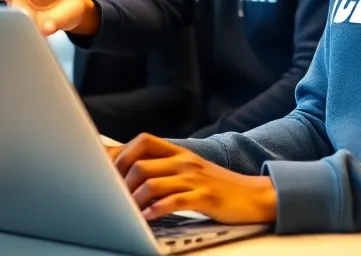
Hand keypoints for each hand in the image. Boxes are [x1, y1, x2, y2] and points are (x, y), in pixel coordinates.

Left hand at [112, 134, 276, 224]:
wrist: (253, 195)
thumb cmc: (215, 185)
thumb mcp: (188, 169)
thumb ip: (162, 167)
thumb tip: (128, 170)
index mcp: (178, 152)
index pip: (142, 141)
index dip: (120, 155)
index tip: (108, 174)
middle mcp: (184, 161)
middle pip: (140, 164)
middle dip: (121, 183)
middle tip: (115, 199)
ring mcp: (194, 178)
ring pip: (153, 183)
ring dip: (135, 199)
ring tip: (128, 212)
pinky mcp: (204, 197)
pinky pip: (174, 201)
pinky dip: (156, 210)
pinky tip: (148, 218)